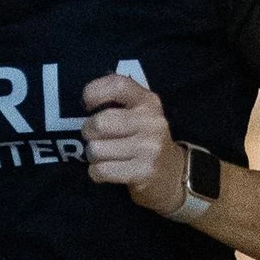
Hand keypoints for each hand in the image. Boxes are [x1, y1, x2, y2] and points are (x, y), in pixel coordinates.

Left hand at [83, 71, 184, 209]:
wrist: (172, 173)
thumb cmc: (145, 140)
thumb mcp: (139, 114)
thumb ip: (118, 102)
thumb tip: (87, 104)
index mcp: (148, 101)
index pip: (118, 85)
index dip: (95, 91)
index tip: (88, 104)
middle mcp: (151, 121)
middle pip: (100, 122)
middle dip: (89, 132)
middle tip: (96, 138)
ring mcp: (149, 148)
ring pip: (96, 149)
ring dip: (93, 155)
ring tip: (105, 156)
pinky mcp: (143, 172)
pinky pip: (101, 170)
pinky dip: (96, 173)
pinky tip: (107, 170)